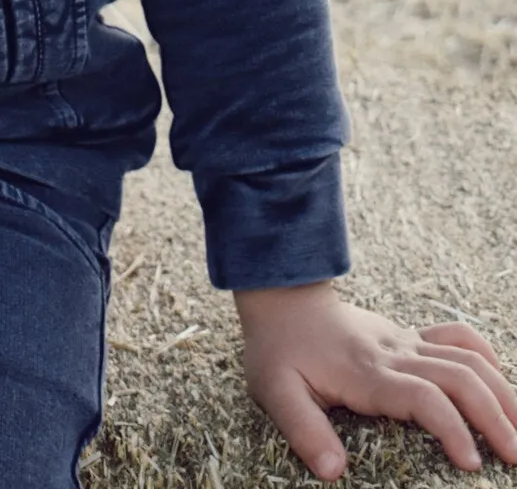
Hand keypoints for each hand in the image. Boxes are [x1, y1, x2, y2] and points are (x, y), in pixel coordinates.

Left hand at [236, 281, 516, 478]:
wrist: (282, 298)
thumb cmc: (278, 350)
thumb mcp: (275, 391)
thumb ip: (303, 430)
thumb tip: (333, 472)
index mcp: (367, 372)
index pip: (423, 397)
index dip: (452, 428)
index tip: (472, 464)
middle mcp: (395, 353)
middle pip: (460, 377)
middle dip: (495, 416)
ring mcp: (406, 341)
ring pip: (468, 357)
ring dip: (503, 391)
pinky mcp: (409, 336)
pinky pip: (457, 336)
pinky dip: (487, 356)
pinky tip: (502, 384)